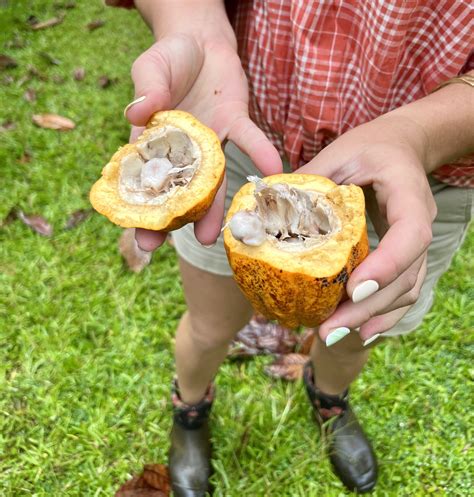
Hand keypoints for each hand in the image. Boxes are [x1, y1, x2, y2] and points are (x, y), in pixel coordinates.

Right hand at [126, 30, 281, 250]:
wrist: (201, 41)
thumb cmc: (168, 57)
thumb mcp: (151, 68)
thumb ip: (146, 90)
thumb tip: (136, 114)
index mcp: (155, 141)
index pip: (147, 180)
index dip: (144, 210)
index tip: (143, 237)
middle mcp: (185, 150)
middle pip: (181, 190)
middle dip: (177, 218)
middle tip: (172, 245)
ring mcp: (212, 142)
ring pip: (214, 179)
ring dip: (214, 207)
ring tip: (213, 236)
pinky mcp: (236, 124)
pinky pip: (250, 140)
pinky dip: (261, 153)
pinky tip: (272, 171)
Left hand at [298, 115, 436, 343]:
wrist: (400, 147)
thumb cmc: (368, 148)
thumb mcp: (338, 154)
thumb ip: (308, 181)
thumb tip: (264, 210)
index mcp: (408, 193)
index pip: (410, 234)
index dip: (386, 265)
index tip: (353, 288)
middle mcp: (419, 223)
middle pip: (406, 276)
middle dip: (368, 307)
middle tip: (328, 329)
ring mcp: (416, 243)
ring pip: (406, 290)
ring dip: (372, 317)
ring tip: (332, 334)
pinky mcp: (405, 256)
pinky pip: (402, 291)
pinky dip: (381, 314)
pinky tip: (356, 330)